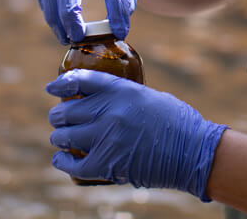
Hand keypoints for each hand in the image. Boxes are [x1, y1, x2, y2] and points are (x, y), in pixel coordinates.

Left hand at [47, 69, 226, 200]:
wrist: (194, 152)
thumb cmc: (179, 123)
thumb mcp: (150, 98)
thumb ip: (125, 97)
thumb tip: (105, 102)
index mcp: (122, 91)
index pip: (81, 81)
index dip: (61, 83)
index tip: (52, 88)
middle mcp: (110, 112)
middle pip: (67, 110)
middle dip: (58, 116)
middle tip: (58, 118)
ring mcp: (106, 138)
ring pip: (66, 136)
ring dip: (59, 137)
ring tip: (59, 137)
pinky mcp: (107, 164)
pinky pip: (74, 163)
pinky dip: (63, 162)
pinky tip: (60, 159)